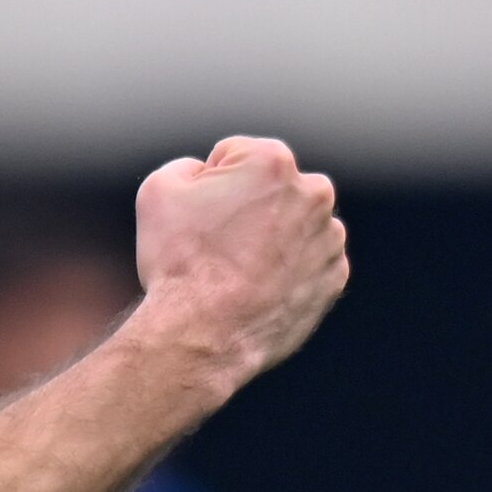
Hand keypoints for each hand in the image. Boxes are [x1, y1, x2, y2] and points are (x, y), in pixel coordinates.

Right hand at [131, 136, 347, 388]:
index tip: (198, 216)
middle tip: (217, 243)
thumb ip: (189, 167)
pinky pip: (306, 264)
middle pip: (270, 188)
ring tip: (235, 271)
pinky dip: (286, 272)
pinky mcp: (334, 278)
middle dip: (247, 206)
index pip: (234, 156)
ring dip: (270, 238)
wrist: (204, 335)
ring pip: (292, 225)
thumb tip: (206, 174)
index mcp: (273, 162)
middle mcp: (313, 193)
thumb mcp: (158, 190)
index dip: (206, 185)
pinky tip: (256, 290)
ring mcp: (329, 239)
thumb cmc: (178, 262)